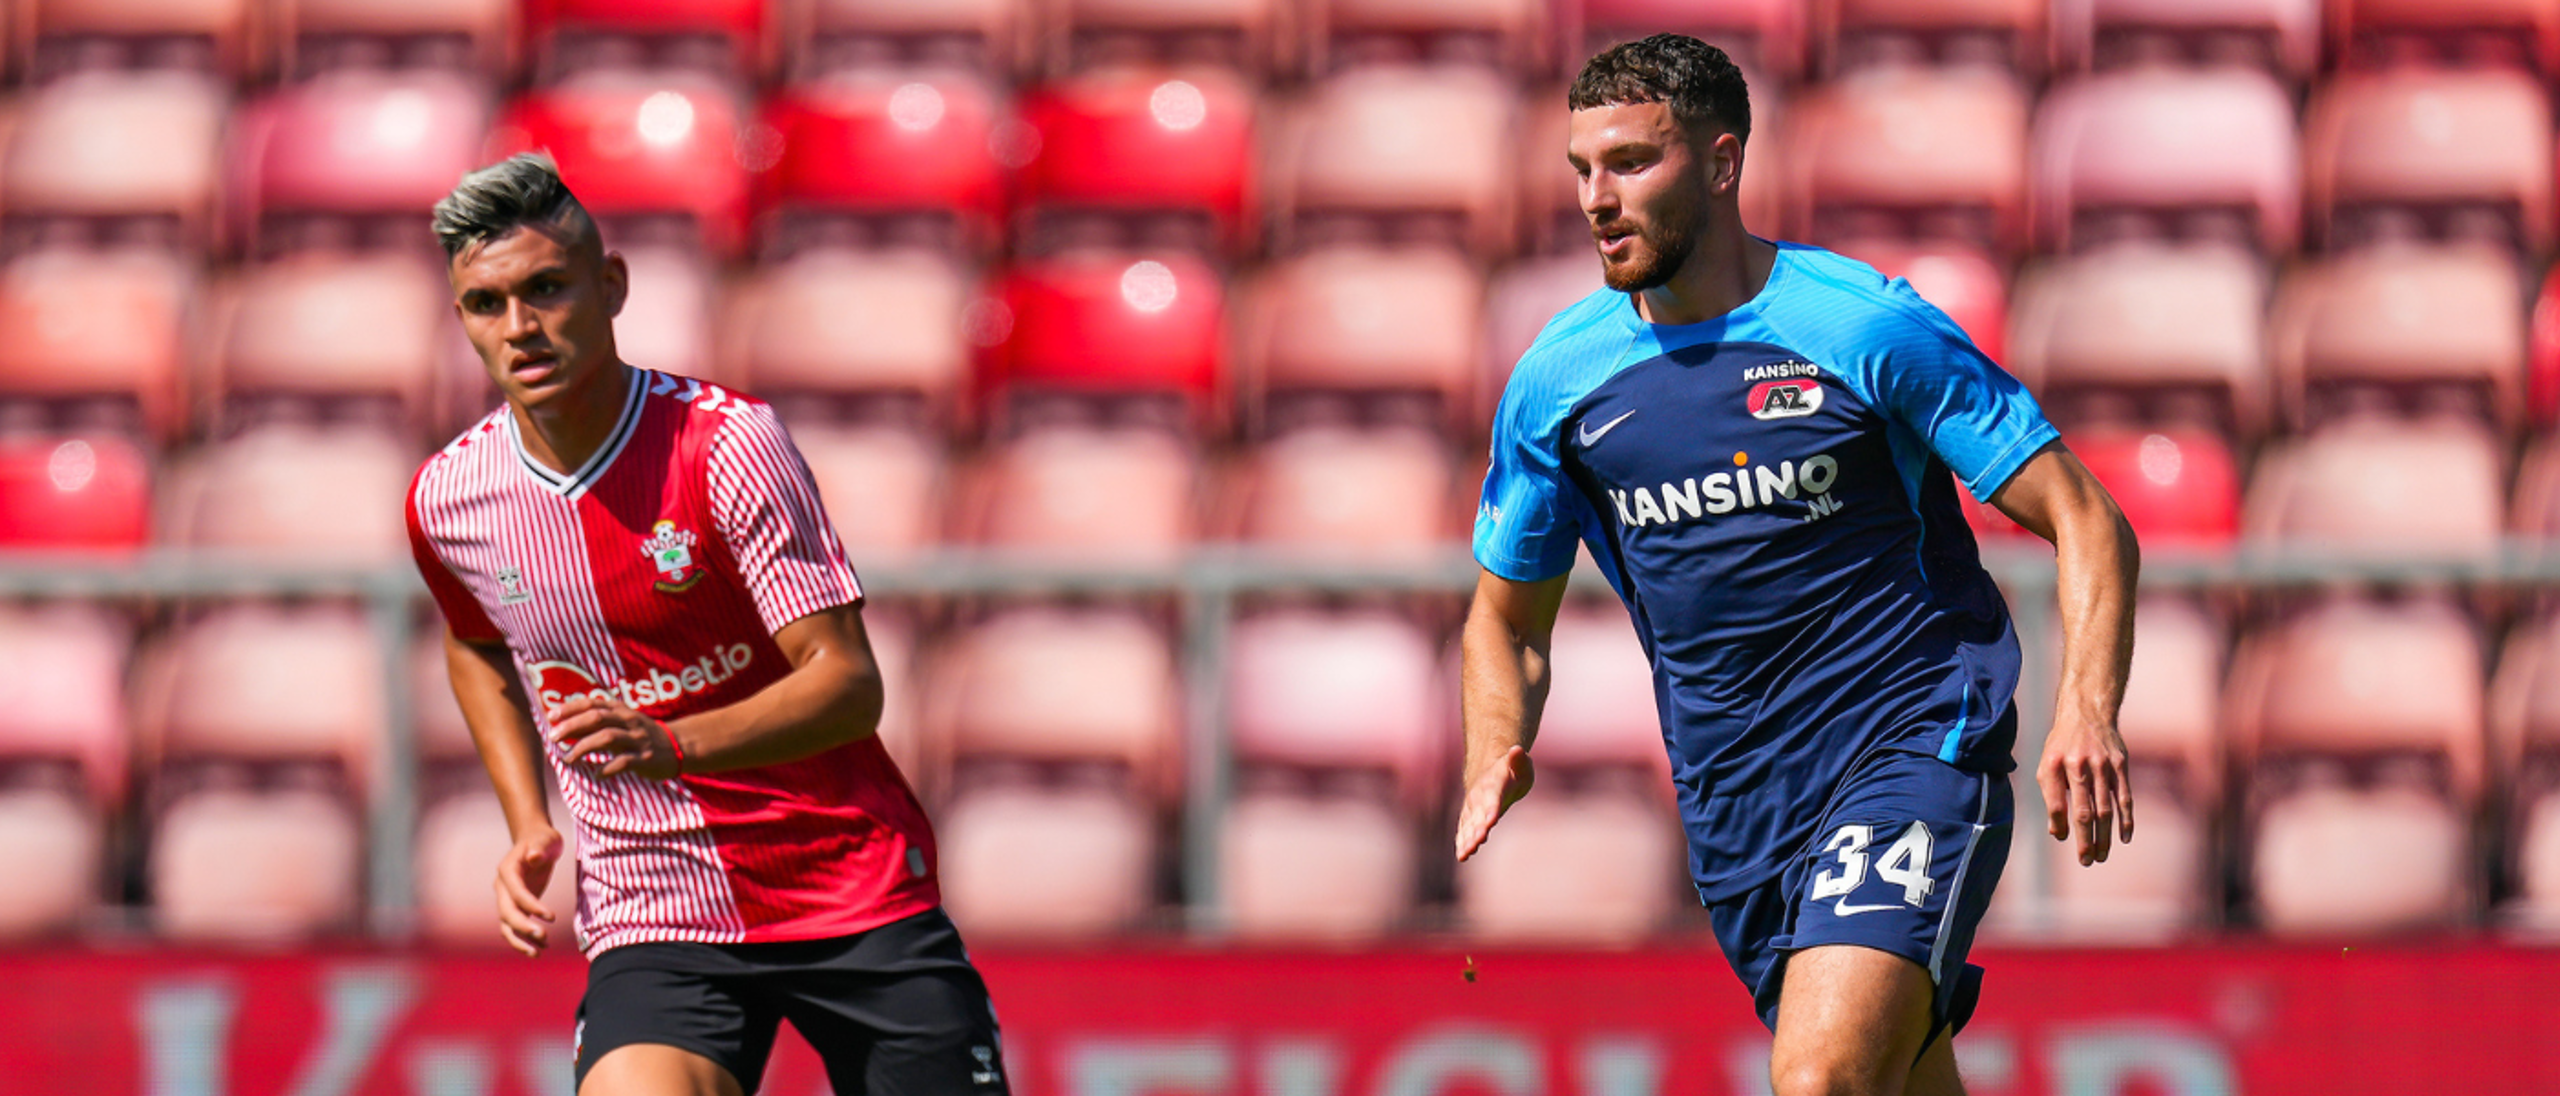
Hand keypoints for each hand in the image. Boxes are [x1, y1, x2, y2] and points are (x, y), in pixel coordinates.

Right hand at [495, 826, 563, 956]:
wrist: (536, 842)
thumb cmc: (542, 839)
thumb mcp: (545, 839)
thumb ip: (539, 848)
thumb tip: (534, 857)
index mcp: (507, 871)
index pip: (516, 893)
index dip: (532, 906)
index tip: (551, 916)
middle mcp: (503, 887)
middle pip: (507, 912)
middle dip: (523, 927)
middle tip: (543, 938)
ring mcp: (507, 898)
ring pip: (507, 925)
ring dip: (520, 940)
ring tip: (538, 953)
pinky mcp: (516, 906)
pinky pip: (516, 926)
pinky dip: (526, 938)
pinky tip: (542, 947)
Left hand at [547, 691, 682, 779]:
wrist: (677, 746)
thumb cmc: (640, 735)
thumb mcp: (620, 722)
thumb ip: (594, 723)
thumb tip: (561, 727)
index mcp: (620, 710)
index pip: (591, 703)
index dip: (570, 709)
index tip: (550, 717)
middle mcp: (628, 721)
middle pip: (596, 718)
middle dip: (572, 727)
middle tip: (553, 738)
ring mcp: (637, 739)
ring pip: (607, 738)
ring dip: (584, 747)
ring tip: (568, 759)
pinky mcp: (645, 758)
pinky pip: (623, 762)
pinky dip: (606, 769)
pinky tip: (596, 775)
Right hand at [1455, 746, 1535, 861]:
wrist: (1489, 772)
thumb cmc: (1511, 771)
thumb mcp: (1520, 764)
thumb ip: (1519, 760)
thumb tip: (1517, 750)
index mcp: (1494, 785)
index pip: (1493, 799)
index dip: (1491, 810)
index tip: (1490, 822)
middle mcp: (1479, 798)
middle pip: (1478, 816)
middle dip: (1477, 830)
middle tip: (1477, 842)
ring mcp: (1472, 809)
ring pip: (1469, 826)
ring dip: (1467, 840)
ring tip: (1466, 854)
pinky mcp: (1469, 819)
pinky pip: (1464, 831)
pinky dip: (1463, 843)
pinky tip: (1462, 856)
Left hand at [2037, 710, 2133, 865]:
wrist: (2087, 712)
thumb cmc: (2062, 745)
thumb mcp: (2047, 764)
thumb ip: (2050, 797)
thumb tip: (2058, 833)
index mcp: (2055, 765)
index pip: (2056, 803)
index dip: (2060, 825)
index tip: (2064, 839)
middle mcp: (2079, 765)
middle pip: (2084, 811)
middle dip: (2085, 840)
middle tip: (2086, 861)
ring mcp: (2102, 765)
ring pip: (2105, 809)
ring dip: (2104, 836)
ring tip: (2101, 856)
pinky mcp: (2120, 765)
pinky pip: (2124, 797)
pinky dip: (2126, 819)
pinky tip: (2124, 837)